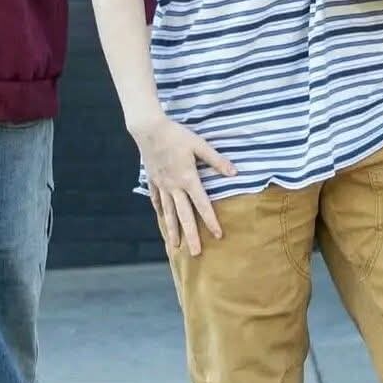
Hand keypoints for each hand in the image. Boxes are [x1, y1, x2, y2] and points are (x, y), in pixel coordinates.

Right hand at [130, 114, 236, 256]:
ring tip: (175, 246)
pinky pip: (156, 199)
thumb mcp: (199, 144)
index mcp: (188, 179)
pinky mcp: (153, 180)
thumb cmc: (176, 135)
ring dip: (172, 230)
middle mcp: (174, 187)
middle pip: (184, 216)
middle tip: (196, 254)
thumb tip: (234, 173)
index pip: (202, 205)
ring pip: (168, 213)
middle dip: (191, 236)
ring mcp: (161, 185)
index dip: (211, 221)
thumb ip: (216, 160)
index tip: (218, 235)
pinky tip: (162, 218)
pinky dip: (160, 211)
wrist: (148, 129)